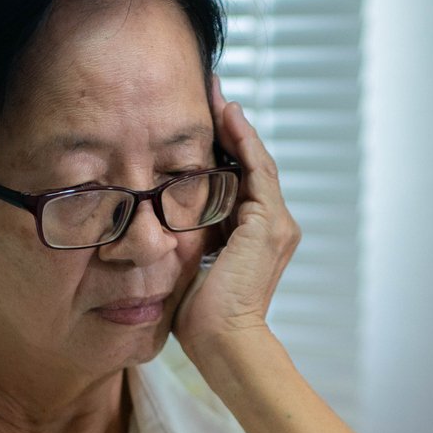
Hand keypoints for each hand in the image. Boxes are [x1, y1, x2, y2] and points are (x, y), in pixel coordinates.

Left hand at [173, 74, 299, 356]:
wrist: (223, 341)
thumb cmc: (203, 317)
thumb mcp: (191, 264)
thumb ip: (188, 236)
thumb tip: (156, 216)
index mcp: (255, 236)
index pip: (240, 180)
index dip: (223, 147)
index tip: (201, 119)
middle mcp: (273, 226)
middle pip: (251, 164)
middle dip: (230, 127)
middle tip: (210, 91)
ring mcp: (275, 224)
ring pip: (255, 162)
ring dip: (236, 126)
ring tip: (217, 95)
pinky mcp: (268, 224)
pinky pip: (256, 171)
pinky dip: (243, 142)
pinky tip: (228, 117)